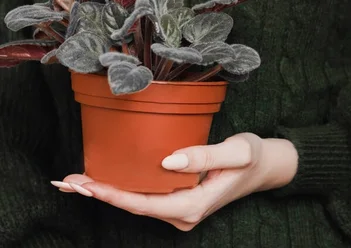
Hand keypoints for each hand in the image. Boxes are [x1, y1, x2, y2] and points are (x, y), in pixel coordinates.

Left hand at [51, 133, 297, 230]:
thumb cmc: (253, 158)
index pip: (145, 203)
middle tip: (67, 181)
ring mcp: (180, 210)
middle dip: (101, 194)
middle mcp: (183, 214)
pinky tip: (104, 180)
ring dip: (108, 191)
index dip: (114, 194)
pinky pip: (146, 197)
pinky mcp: (179, 201)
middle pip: (135, 206)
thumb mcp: (236, 152)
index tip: (88, 184)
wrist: (265, 167)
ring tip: (76, 180)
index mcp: (194, 206)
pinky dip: (123, 189)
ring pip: (138, 203)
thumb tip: (168, 161)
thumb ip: (204, 155)